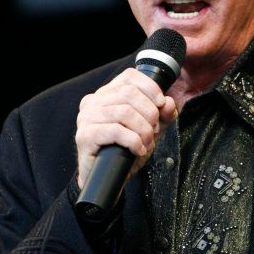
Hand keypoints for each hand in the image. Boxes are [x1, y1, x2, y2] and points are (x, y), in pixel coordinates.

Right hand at [75, 68, 177, 187]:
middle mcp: (93, 101)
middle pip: (129, 94)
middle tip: (154, 130)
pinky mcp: (85, 136)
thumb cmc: (127, 148)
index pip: (130, 76)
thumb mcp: (152, 127)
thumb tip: (168, 103)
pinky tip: (138, 149)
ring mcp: (86, 118)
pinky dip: (133, 141)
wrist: (109, 177)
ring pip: (124, 112)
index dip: (150, 88)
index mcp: (107, 93)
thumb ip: (163, 113)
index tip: (161, 104)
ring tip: (147, 142)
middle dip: (149, 113)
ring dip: (143, 130)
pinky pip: (115, 131)